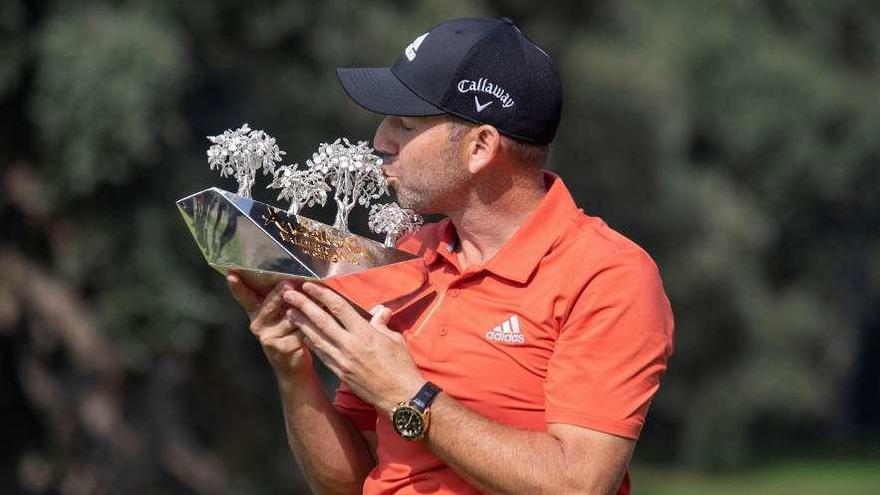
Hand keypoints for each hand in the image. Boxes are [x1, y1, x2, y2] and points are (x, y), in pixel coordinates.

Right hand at [227, 273, 311, 378]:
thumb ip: (281, 297)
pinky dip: (313, 320)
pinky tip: (323, 312)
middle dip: (279, 293)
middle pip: (270, 304)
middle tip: (288, 284)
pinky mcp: (284, 346)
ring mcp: (269, 336)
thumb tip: (296, 274)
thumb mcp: (279, 313)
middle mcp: (258, 323)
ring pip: (289, 316)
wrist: (292, 365)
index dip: (237, 286)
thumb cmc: (287, 331)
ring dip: (304, 305)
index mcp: (256, 311)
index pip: (244, 296)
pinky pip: (301, 328)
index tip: (231, 274)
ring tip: (316, 295)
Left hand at [282, 282, 424, 413]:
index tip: (309, 285)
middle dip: (303, 305)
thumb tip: (380, 310)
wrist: (399, 397)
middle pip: (321, 321)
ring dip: (301, 323)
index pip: (339, 308)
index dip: (322, 294)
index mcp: (364, 333)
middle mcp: (349, 345)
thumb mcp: (395, 340)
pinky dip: (311, 342)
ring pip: (316, 338)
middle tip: (288, 294)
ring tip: (289, 312)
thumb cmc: (400, 366)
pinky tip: (303, 335)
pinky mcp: (339, 372)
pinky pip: (321, 354)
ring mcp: (342, 360)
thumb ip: (382, 323)